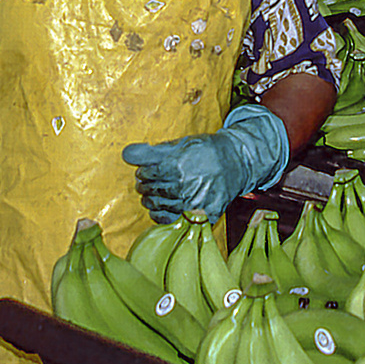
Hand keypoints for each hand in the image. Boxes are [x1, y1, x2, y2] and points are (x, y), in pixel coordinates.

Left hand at [122, 105, 290, 222]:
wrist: (238, 162)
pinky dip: (162, 216)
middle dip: (145, 185)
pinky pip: (173, 219)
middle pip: (150, 190)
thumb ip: (151, 151)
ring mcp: (193, 202)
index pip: (146, 173)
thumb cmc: (207, 151)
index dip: (143, 171)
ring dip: (151, 200)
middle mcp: (184, 186)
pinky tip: (162, 208)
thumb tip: (126, 154)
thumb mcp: (180, 143)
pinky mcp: (202, 214)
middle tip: (148, 182)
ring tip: (154, 194)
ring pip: (158, 206)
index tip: (145, 170)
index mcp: (177, 165)